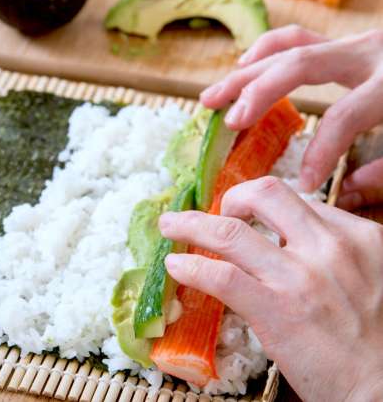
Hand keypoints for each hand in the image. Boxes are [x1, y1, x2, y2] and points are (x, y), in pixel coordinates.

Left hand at [159, 177, 382, 401]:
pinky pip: (220, 276)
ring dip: (190, 225)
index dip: (265, 205)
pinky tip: (176, 266)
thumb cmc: (374, 338)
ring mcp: (299, 277)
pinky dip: (190, 266)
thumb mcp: (368, 275)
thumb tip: (285, 238)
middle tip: (215, 212)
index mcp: (357, 237)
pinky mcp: (274, 309)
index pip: (298, 201)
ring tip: (170, 226)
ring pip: (229, 232)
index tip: (246, 214)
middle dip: (231, 197)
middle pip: (265, 194)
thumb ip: (331, 251)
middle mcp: (329, 248)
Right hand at [200, 26, 382, 195]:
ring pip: (287, 46)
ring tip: (211, 97)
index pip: (343, 116)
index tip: (301, 185)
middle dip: (258, 93)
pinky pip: (295, 37)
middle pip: (299, 64)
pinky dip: (264, 51)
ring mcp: (354, 42)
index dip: (319, 153)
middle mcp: (368, 53)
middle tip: (228, 122)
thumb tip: (341, 191)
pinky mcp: (347, 41)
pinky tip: (243, 69)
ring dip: (245, 72)